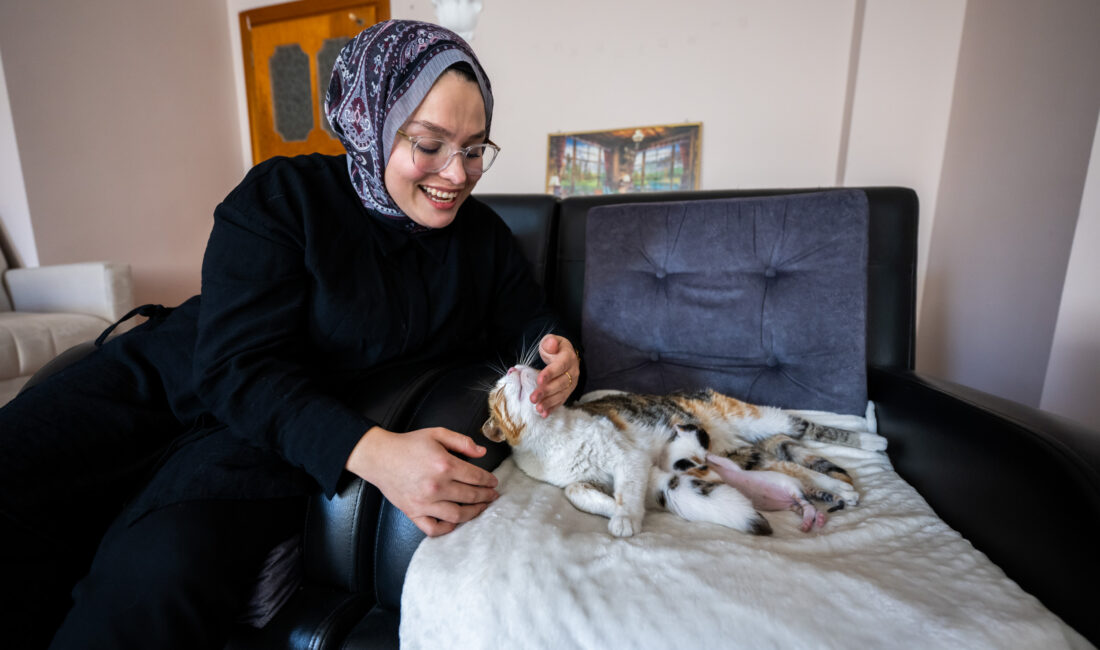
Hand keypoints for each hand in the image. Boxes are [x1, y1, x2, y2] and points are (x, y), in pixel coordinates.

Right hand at [345, 426, 498, 536]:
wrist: (379, 457)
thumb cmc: (408, 445)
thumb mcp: (437, 433)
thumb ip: (462, 441)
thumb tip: (482, 453)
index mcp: (444, 465)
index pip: (476, 477)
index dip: (489, 481)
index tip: (494, 482)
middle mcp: (436, 486)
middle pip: (470, 496)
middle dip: (486, 496)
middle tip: (492, 496)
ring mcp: (425, 503)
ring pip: (457, 515)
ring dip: (474, 513)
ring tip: (481, 508)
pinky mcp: (413, 512)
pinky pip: (433, 528)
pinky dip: (446, 528)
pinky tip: (455, 522)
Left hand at [530, 334, 579, 416]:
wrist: (565, 355)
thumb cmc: (554, 348)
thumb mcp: (551, 341)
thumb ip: (550, 342)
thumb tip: (551, 344)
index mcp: (568, 358)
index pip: (560, 366)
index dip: (550, 374)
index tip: (539, 380)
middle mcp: (573, 372)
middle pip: (560, 383)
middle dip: (546, 391)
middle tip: (533, 398)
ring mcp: (571, 383)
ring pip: (561, 394)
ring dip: (549, 402)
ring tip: (538, 408)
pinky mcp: (567, 391)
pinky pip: (561, 401)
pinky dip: (553, 408)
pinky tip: (544, 414)